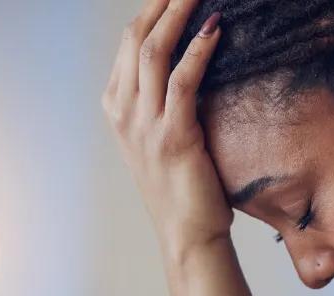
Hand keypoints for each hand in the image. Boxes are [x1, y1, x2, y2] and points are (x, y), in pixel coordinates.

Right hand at [101, 0, 231, 258]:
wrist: (186, 235)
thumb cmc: (182, 189)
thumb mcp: (161, 139)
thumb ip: (163, 103)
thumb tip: (189, 65)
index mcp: (117, 109)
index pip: (128, 45)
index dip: (151, 11)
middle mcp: (124, 113)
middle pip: (136, 39)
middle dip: (161, 2)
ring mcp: (144, 126)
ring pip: (155, 52)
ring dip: (179, 14)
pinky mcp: (173, 137)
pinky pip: (183, 81)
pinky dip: (200, 50)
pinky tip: (216, 28)